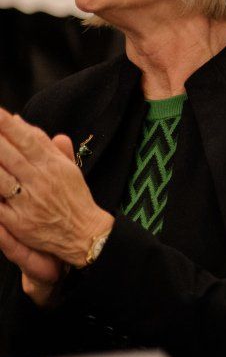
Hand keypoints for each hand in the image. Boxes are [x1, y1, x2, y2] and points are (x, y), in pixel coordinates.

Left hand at [0, 112, 113, 273]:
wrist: (85, 234)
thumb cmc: (75, 199)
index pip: (28, 139)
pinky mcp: (18, 222)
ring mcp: (28, 202)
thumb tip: (21, 123)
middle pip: (10, 155)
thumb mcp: (68, 168)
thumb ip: (46, 145)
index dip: (8, 125)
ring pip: (1, 179)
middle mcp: (40, 181)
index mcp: (53, 165)